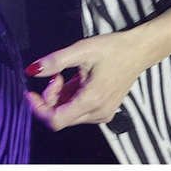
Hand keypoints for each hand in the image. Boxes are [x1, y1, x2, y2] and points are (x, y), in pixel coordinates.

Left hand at [24, 7, 170, 130]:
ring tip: (65, 74)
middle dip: (49, 98)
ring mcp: (102, 114)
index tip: (31, 91)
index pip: (55, 121)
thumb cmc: (113, 49)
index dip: (38, 108)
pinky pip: (78, 110)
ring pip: (68, 114)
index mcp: (91, 101)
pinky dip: (69, 97)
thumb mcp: (81, 50)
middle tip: (55, 75)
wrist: (139, 51)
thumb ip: (55, 61)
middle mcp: (97, 114)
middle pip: (60, 117)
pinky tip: (75, 79)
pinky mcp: (103, 110)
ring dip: (59, 97)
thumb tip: (31, 70)